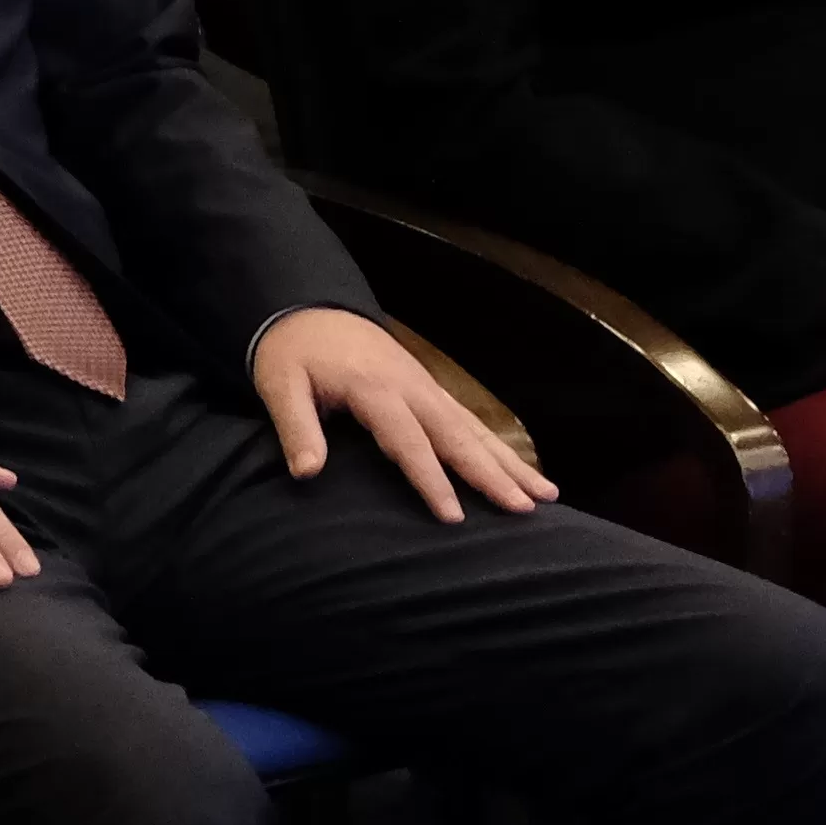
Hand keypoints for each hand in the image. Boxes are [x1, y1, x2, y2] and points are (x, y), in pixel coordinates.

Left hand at [250, 310, 552, 522]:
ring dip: (510, 462)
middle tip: (525, 508)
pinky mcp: (429, 390)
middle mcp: (411, 388)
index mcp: (375, 388)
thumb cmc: (291, 352)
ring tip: (546, 494)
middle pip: (458, 435)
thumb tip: (306, 473)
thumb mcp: (280, 385)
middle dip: (493, 473)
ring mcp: (426, 387)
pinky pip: (470, 421)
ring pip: (474, 428)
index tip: (454, 517)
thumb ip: (296, 428)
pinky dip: (498, 447)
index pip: (408, 441)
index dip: (431, 480)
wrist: (309, 307)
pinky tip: (520, 470)